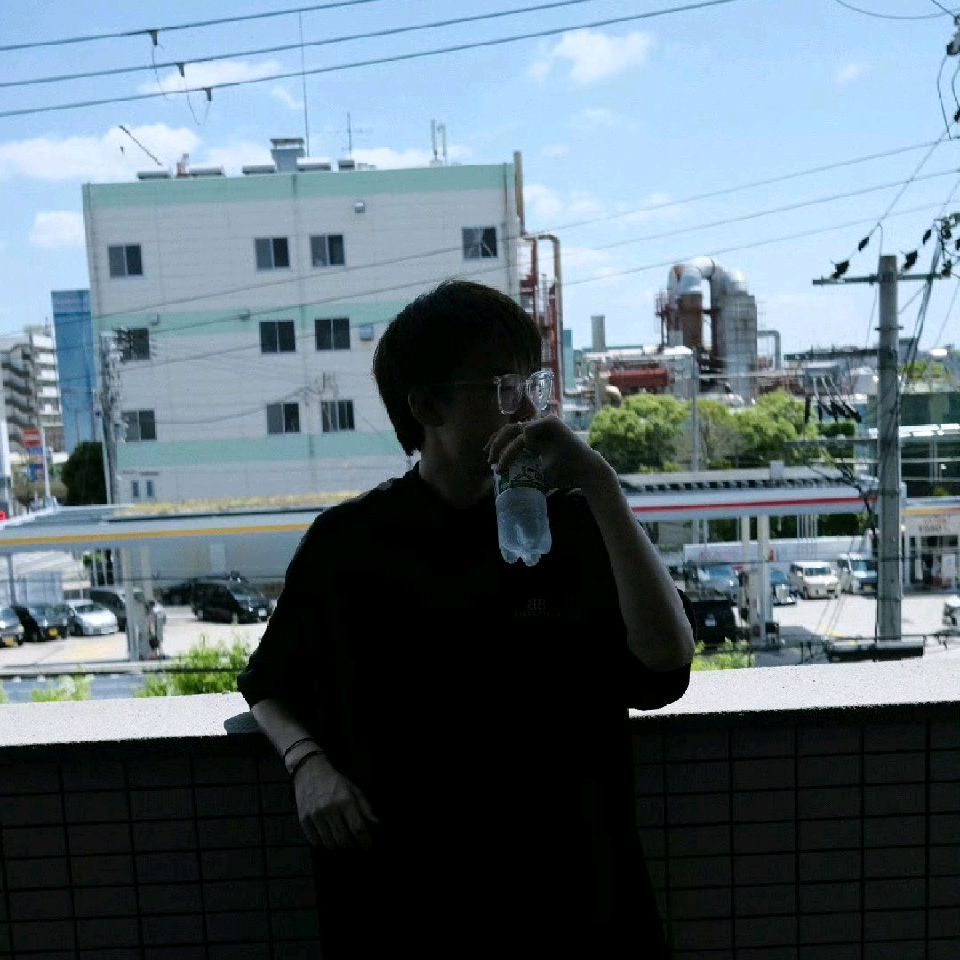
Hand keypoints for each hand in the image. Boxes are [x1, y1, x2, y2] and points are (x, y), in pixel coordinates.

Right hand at [293, 754, 378, 849]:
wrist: (310, 771)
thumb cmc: (334, 781)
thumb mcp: (353, 789)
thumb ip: (365, 807)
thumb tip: (375, 823)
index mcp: (345, 800)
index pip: (357, 827)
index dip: (364, 840)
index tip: (367, 845)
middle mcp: (329, 809)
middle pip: (343, 838)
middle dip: (352, 845)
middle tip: (355, 845)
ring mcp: (315, 815)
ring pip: (329, 842)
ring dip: (338, 846)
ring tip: (342, 842)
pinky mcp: (303, 819)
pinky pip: (315, 841)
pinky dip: (323, 843)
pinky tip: (328, 838)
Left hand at [485, 415, 610, 491]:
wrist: (585, 473)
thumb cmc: (563, 475)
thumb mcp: (537, 474)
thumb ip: (523, 472)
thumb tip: (503, 482)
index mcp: (534, 437)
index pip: (509, 435)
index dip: (496, 444)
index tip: (489, 458)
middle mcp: (538, 428)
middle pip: (508, 430)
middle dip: (496, 444)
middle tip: (489, 459)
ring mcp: (544, 423)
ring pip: (516, 431)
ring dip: (507, 448)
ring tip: (500, 463)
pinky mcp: (551, 422)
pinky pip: (528, 430)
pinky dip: (527, 442)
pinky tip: (534, 452)